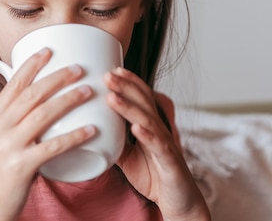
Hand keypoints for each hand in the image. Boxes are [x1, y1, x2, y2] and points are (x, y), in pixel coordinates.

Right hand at [0, 48, 95, 220]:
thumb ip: (11, 121)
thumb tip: (35, 102)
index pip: (13, 84)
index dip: (32, 65)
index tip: (49, 50)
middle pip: (31, 94)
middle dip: (57, 77)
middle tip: (78, 68)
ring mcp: (8, 147)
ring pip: (43, 114)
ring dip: (68, 99)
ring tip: (88, 90)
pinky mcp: (21, 167)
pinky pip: (53, 147)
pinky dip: (74, 136)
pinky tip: (91, 130)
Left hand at [105, 67, 210, 220]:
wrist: (179, 202)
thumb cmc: (155, 176)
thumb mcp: (128, 157)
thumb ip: (115, 141)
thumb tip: (92, 130)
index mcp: (152, 126)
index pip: (142, 98)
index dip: (129, 83)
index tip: (111, 70)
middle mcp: (161, 130)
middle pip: (144, 102)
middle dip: (126, 87)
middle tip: (107, 75)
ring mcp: (167, 144)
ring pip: (148, 120)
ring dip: (130, 107)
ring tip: (112, 97)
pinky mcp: (171, 162)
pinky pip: (159, 146)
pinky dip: (147, 135)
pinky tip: (135, 128)